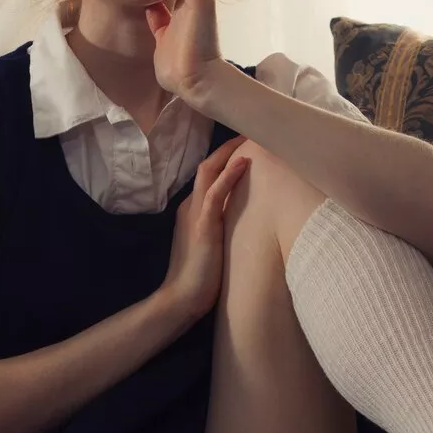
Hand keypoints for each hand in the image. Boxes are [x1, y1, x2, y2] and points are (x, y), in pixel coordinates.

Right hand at [160, 136, 248, 320]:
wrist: (181, 299)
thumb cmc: (199, 279)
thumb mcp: (211, 246)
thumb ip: (220, 229)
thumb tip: (242, 221)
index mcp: (192, 210)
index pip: (209, 174)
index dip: (226, 158)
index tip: (247, 146)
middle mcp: (191, 206)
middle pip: (209, 166)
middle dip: (229, 147)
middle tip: (252, 132)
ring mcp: (195, 214)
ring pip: (210, 172)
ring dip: (230, 153)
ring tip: (251, 137)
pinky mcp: (203, 226)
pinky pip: (215, 193)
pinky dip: (229, 175)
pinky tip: (244, 162)